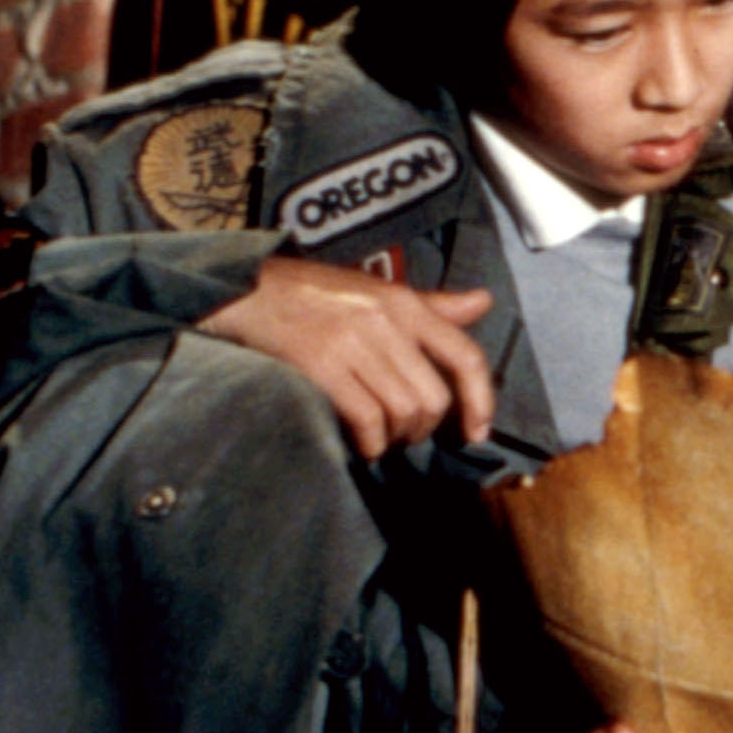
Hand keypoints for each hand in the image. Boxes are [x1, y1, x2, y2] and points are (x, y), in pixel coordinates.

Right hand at [203, 257, 494, 457]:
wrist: (247, 290)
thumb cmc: (316, 294)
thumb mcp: (378, 291)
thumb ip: (433, 305)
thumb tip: (484, 302)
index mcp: (406, 303)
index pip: (465, 355)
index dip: (481, 400)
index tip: (478, 433)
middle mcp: (386, 321)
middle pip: (434, 397)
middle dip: (426, 428)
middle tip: (406, 433)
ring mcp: (353, 343)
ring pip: (403, 411)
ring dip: (397, 437)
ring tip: (382, 436)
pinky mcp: (320, 365)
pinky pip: (367, 419)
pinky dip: (370, 442)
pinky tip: (362, 441)